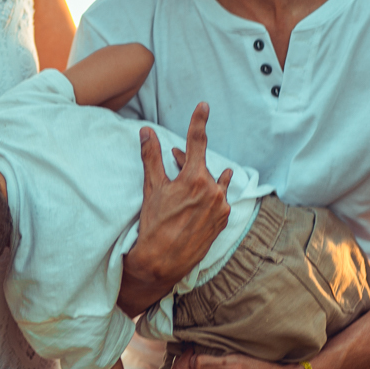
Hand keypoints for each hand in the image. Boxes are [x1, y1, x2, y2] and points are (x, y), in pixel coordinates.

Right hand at [118, 103, 232, 314]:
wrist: (162, 262)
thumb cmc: (155, 225)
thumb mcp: (152, 188)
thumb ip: (151, 157)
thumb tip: (146, 132)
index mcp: (194, 179)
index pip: (197, 142)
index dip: (199, 121)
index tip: (204, 106)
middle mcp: (212, 190)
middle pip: (202, 164)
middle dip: (187, 160)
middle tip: (173, 158)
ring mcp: (221, 206)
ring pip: (213, 182)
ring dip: (201, 177)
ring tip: (187, 181)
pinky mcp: (223, 220)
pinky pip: (219, 199)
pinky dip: (208, 195)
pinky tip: (197, 201)